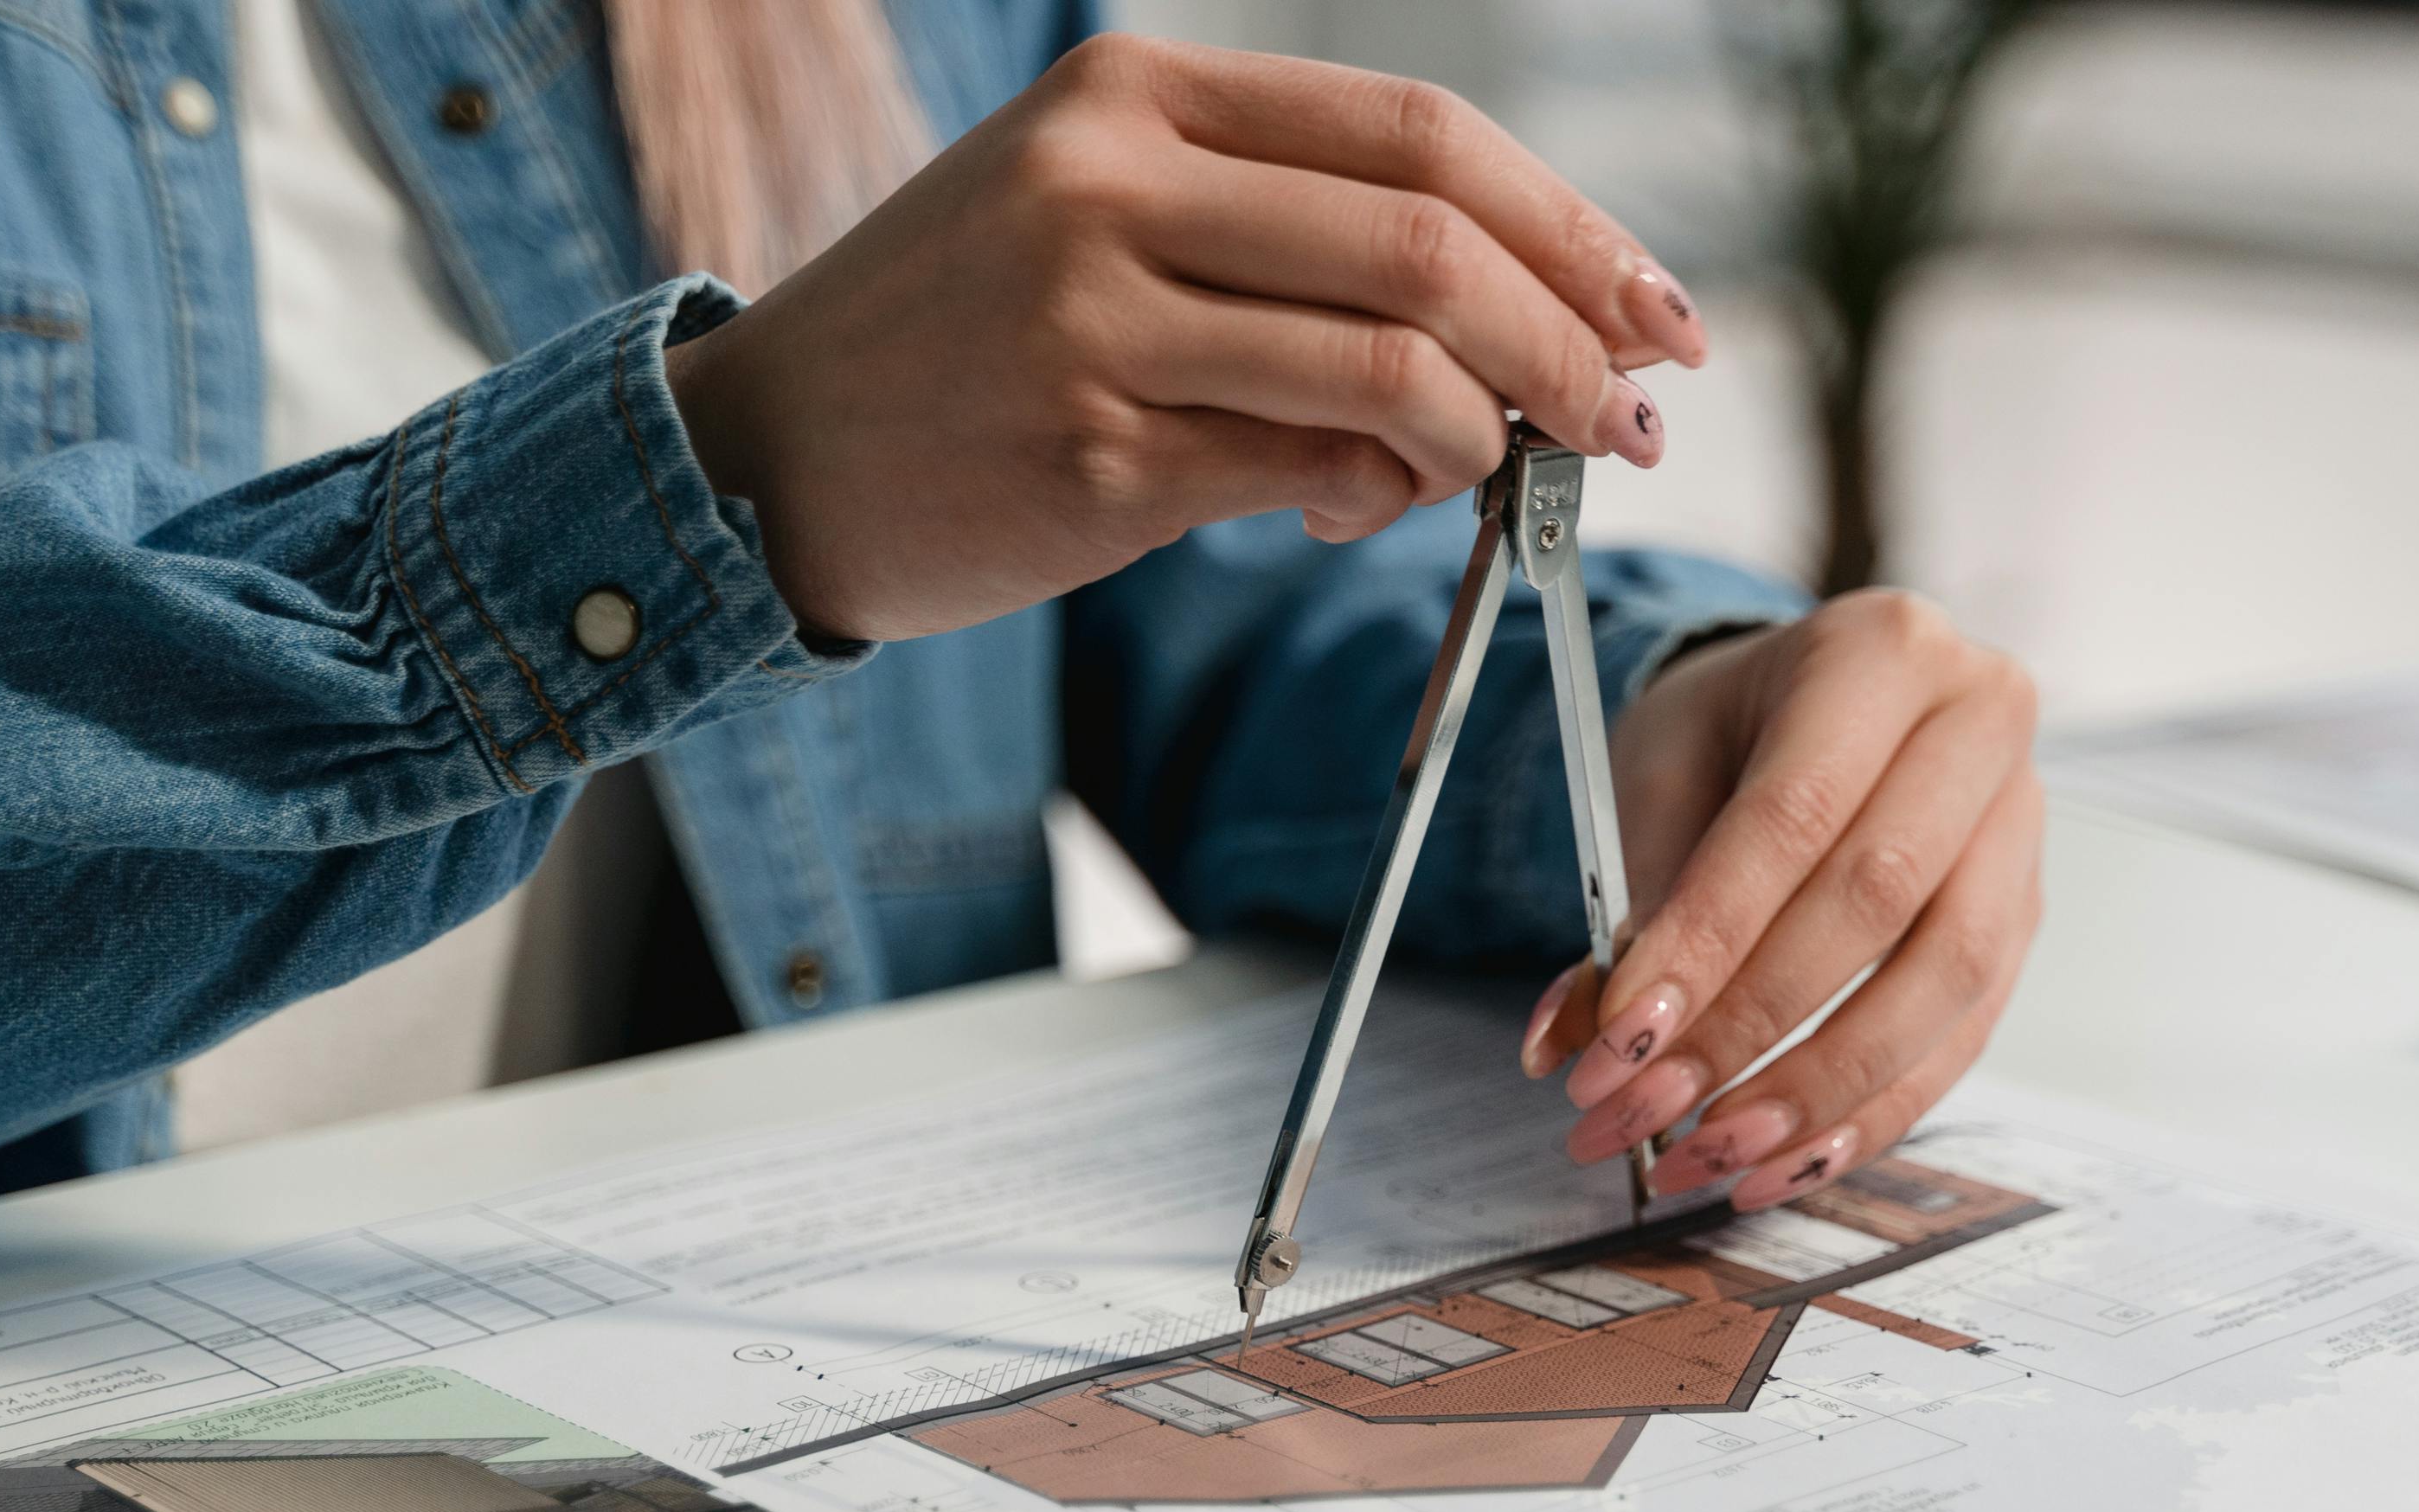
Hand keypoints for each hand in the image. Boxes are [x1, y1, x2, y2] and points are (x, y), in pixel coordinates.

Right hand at [662, 34, 1703, 640]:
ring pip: (1390, 368)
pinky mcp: (1086, 456)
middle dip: (1570, 344)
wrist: (765, 457)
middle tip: (1627, 421)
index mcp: (1141, 96)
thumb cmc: (962, 343)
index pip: (1423, 135)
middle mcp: (1114, 185)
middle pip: (1432, 243)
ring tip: (1483, 476)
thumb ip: (1286, 243)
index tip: (1654, 310)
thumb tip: (1504, 337)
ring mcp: (1093, 319)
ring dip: (1485, 440)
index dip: (1570, 227)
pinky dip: (1375, 498)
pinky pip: (1306, 470)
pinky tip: (1352, 509)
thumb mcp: (1100, 219)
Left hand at [1519, 595, 2042, 1209]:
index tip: (1623, 1036)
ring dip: (1818, 1092)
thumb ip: (1631, 903)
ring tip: (1709, 1155)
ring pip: (1941, 982)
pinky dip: (1870, 1113)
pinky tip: (1784, 1162)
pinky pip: (1963, 1034)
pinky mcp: (2023, 914)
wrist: (1811, 705)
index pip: (1795, 814)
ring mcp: (2019, 825)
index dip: (1709, 939)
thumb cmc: (1734, 728)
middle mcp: (1979, 724)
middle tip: (1647, 1109)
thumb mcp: (1662, 773)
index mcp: (1882, 653)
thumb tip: (1576, 1041)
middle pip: (1878, 901)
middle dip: (1751, 1028)